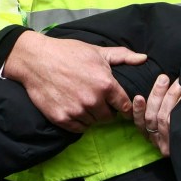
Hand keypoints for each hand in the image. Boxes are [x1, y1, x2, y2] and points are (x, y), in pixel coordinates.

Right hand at [1, 33, 148, 133]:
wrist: (36, 60)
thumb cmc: (68, 53)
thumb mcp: (97, 51)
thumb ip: (122, 56)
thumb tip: (143, 58)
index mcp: (105, 84)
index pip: (124, 106)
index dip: (121, 105)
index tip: (116, 104)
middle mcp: (93, 100)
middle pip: (108, 117)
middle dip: (105, 111)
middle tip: (96, 101)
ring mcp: (77, 111)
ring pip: (93, 123)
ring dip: (90, 116)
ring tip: (82, 101)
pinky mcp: (62, 118)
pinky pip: (78, 129)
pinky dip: (78, 122)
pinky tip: (73, 108)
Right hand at [130, 74, 180, 154]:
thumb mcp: (168, 126)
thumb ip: (160, 111)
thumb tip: (162, 86)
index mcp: (153, 138)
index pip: (140, 124)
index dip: (137, 110)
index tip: (138, 97)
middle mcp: (160, 143)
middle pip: (151, 118)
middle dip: (156, 96)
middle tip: (163, 78)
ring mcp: (170, 145)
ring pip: (164, 119)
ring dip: (170, 97)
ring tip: (178, 83)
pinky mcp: (180, 146)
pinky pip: (177, 124)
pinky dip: (180, 107)